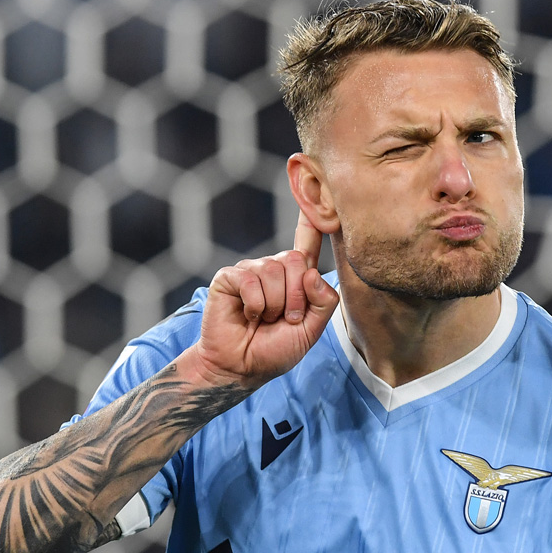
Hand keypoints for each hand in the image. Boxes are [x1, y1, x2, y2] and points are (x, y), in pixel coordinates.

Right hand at [194, 213, 338, 387]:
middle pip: (298, 260)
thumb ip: (322, 303)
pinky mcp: (229, 277)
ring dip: (275, 305)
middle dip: (296, 297)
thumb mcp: (310, 331)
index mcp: (296, 279)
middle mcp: (274, 268)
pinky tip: (248, 315)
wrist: (240, 368)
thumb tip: (314, 274)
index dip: (312, 219)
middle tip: (285, 319)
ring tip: (265, 320)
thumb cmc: (274, 351)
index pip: (308, 243)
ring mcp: (251, 270)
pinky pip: (251, 279)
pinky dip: (255, 304)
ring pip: (274, 271)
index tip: (316, 185)